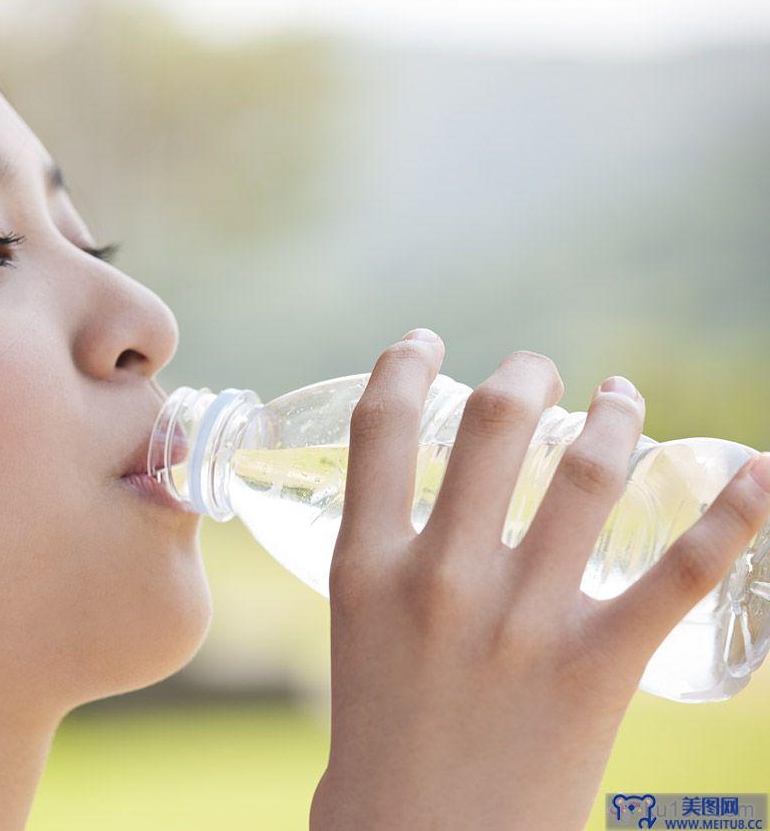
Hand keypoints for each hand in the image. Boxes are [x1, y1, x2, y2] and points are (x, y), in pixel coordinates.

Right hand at [308, 329, 769, 829]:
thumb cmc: (381, 743)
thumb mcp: (357, 634)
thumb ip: (387, 566)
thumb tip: (427, 503)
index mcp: (366, 567)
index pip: (379, 429)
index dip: (404, 365)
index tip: (427, 343)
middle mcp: (440, 577)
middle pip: (492, 426)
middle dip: (523, 376)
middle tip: (541, 374)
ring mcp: (521, 620)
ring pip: (585, 474)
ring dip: (613, 416)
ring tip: (620, 397)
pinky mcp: (596, 667)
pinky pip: (679, 574)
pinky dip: (732, 513)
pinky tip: (759, 471)